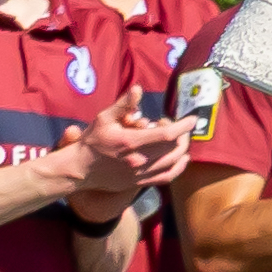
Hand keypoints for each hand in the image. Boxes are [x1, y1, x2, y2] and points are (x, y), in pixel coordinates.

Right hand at [59, 87, 194, 212]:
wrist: (79, 169)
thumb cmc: (92, 141)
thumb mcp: (104, 119)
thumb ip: (123, 105)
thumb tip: (138, 89)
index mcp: (131, 142)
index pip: (167, 134)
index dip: (183, 126)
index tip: (192, 118)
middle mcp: (138, 159)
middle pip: (173, 147)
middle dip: (182, 134)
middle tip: (175, 125)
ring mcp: (140, 173)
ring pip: (173, 161)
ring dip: (182, 148)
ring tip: (179, 138)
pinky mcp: (139, 183)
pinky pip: (167, 177)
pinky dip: (179, 167)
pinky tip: (183, 158)